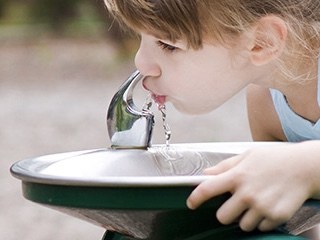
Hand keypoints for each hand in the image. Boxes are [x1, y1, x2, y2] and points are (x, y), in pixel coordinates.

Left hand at [187, 142, 319, 231]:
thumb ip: (225, 167)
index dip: (195, 198)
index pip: (207, 189)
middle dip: (227, 212)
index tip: (191, 204)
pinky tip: (269, 206)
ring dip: (246, 218)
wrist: (305, 166)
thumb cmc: (275, 158)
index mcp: (237, 175)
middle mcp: (247, 193)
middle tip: (236, 204)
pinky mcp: (277, 216)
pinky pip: (261, 228)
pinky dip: (263, 221)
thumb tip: (206, 174)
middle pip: (222, 217)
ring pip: (243, 225)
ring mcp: (262, 206)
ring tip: (257, 202)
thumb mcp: (247, 155)